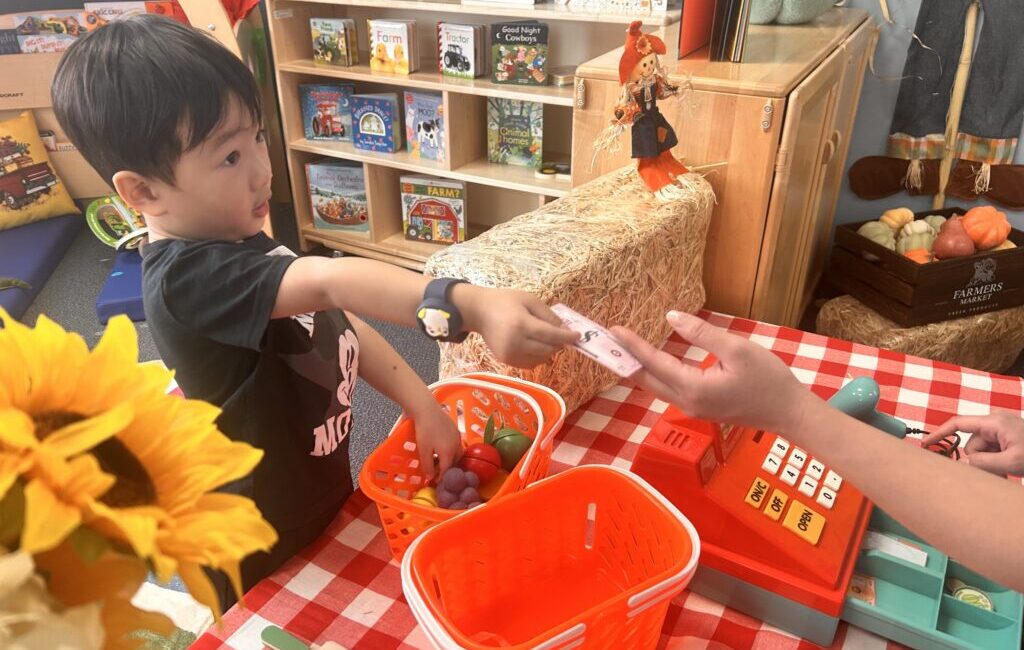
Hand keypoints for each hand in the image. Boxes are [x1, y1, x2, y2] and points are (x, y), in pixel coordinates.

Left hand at [410, 402, 462, 479]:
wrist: (427, 409)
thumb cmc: (424, 431)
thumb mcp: (423, 451)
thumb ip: (428, 465)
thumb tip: (430, 477)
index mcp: (449, 453)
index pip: (447, 470)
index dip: (441, 477)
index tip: (436, 481)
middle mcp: (457, 446)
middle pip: (455, 462)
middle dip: (448, 469)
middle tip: (438, 472)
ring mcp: (457, 437)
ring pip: (457, 453)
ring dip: (451, 459)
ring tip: (440, 460)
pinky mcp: (455, 429)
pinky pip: (456, 444)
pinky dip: (451, 450)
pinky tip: (442, 447)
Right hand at [454, 285, 578, 367]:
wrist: (478, 312)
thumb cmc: (505, 301)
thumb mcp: (529, 300)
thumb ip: (548, 315)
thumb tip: (564, 330)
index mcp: (521, 324)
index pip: (551, 335)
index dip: (567, 337)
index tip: (578, 336)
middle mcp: (515, 342)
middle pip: (548, 349)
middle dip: (559, 343)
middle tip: (562, 335)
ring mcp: (510, 354)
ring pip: (541, 359)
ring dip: (549, 350)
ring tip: (546, 338)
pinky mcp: (506, 361)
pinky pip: (531, 364)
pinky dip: (538, 356)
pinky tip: (535, 345)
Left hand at [612, 311, 807, 432]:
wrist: (789, 412)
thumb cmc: (768, 379)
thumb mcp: (738, 349)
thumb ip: (702, 333)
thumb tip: (671, 318)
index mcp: (693, 388)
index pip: (653, 363)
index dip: (632, 345)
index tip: (614, 329)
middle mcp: (686, 402)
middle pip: (646, 380)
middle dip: (626, 359)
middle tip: (608, 339)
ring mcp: (692, 408)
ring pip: (656, 387)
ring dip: (638, 368)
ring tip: (622, 348)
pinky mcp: (699, 408)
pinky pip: (668, 389)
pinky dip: (654, 374)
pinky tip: (650, 362)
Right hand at [921, 411, 1023, 475]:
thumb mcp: (1011, 462)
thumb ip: (982, 464)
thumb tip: (960, 466)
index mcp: (994, 422)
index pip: (958, 424)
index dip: (939, 434)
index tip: (925, 446)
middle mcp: (996, 422)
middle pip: (972, 443)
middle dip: (979, 460)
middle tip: (996, 472)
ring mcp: (1003, 430)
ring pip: (982, 451)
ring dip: (990, 464)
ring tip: (1008, 472)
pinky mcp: (1009, 438)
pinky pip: (992, 452)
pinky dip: (997, 463)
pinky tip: (1009, 470)